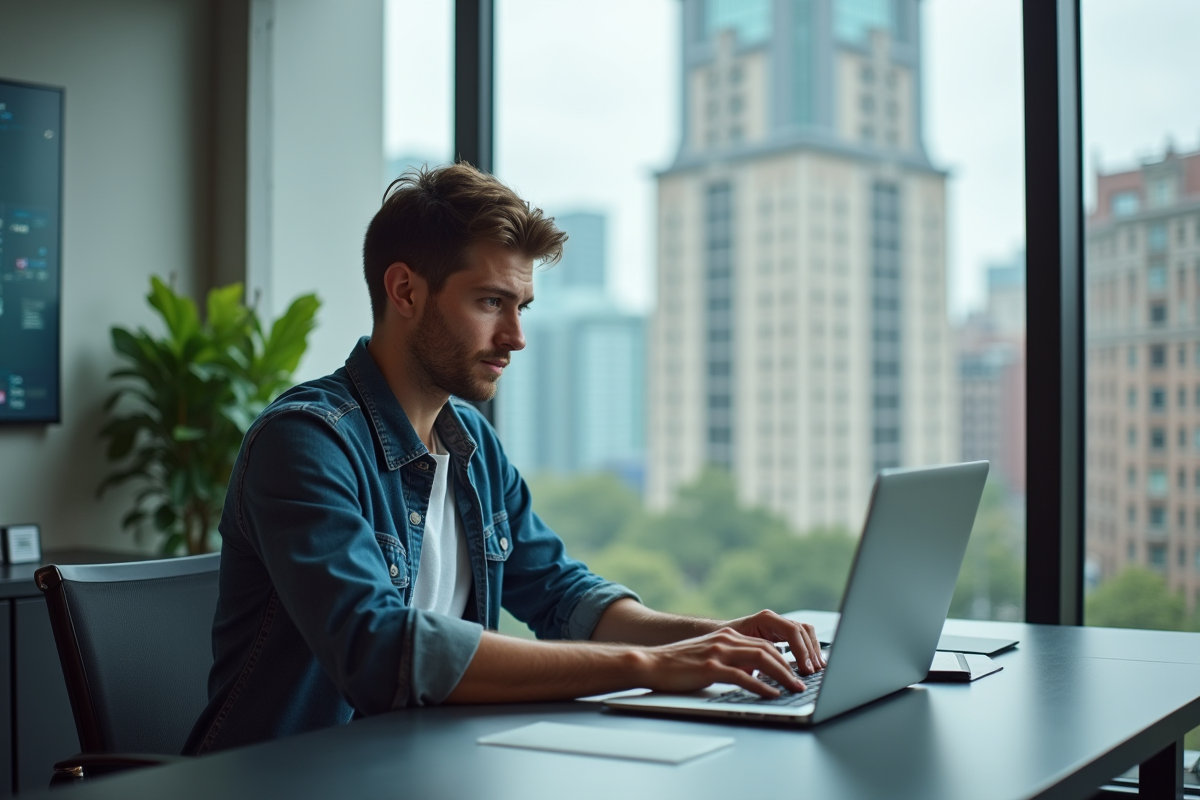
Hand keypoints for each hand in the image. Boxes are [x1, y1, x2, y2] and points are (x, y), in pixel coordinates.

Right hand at [636, 627, 807, 697]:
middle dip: (790, 667)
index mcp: (726, 635)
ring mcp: (718, 652)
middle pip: (768, 650)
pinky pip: (743, 677)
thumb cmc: (677, 664)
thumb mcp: (707, 655)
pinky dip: (762, 686)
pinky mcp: (711, 668)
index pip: (764, 644)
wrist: (650, 663)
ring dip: (782, 676)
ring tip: (794, 689)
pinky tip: (772, 695)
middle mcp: (725, 639)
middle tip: (802, 682)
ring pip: (761, 660)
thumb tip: (751, 673)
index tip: (796, 672)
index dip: (784, 658)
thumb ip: (728, 659)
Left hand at [723, 610, 825, 674]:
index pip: (792, 631)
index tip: (805, 669)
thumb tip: (771, 674)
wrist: (716, 636)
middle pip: (802, 631)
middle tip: (815, 672)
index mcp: (764, 619)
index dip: (801, 651)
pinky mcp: (781, 633)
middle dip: (811, 652)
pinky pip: (801, 637)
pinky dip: (809, 649)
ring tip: (817, 669)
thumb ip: (755, 659)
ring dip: (813, 650)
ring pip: (805, 632)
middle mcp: (774, 619)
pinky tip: (812, 663)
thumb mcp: (738, 651)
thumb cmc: (724, 644)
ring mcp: (779, 624)